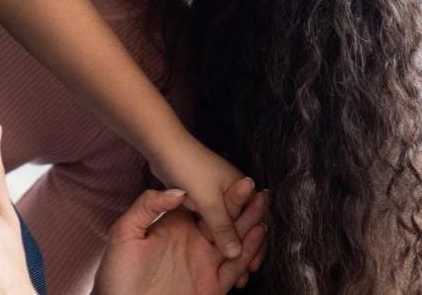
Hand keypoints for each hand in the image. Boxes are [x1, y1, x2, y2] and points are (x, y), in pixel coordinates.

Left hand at [93, 184, 269, 294]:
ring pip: (235, 245)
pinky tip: (256, 242)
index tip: (246, 183)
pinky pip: (233, 269)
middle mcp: (194, 242)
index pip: (208, 208)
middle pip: (227, 224)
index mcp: (177, 226)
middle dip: (247, 211)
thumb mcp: (126, 231)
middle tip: (264, 196)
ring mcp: (203, 263)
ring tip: (265, 216)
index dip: (228, 197)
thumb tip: (176, 194)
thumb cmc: (117, 269)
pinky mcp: (210, 285)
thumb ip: (148, 206)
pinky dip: (247, 255)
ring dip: (250, 231)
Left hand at [147, 136, 252, 260]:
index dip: (257, 244)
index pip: (258, 221)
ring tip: (231, 269)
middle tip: (246, 274)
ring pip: (227, 226)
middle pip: (244, 226)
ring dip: (230, 245)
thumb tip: (236, 253)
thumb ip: (222, 227)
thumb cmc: (190, 168)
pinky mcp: (201, 199)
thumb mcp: (208, 201)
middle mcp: (232, 192)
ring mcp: (216, 195)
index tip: (254, 266)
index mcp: (242, 188)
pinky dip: (215, 237)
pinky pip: (212, 223)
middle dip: (245, 249)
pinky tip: (212, 252)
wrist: (163, 147)